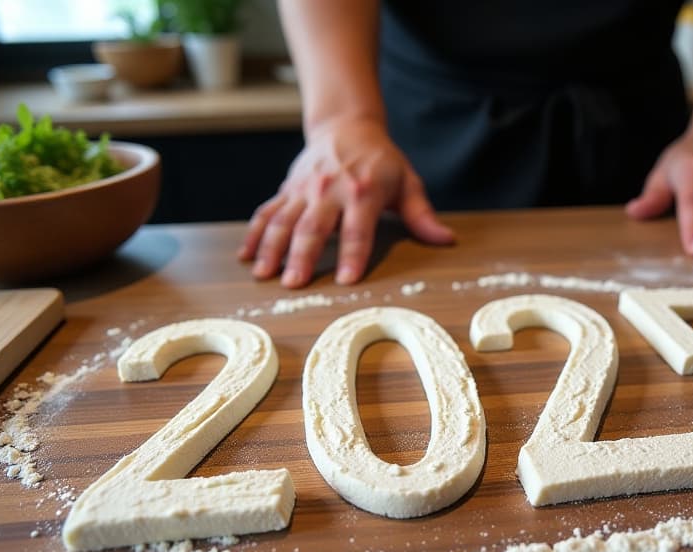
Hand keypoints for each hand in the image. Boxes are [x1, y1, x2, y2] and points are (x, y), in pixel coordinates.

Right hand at [238, 118, 453, 286]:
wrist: (346, 125)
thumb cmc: (382, 160)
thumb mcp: (407, 182)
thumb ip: (422, 215)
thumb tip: (446, 240)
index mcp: (364, 191)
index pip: (358, 229)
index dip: (353, 255)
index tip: (346, 280)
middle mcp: (330, 189)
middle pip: (313, 227)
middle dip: (302, 256)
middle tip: (293, 284)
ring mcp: (304, 189)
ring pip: (283, 220)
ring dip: (272, 248)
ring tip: (264, 275)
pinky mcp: (287, 189)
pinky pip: (267, 212)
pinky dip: (255, 234)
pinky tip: (246, 256)